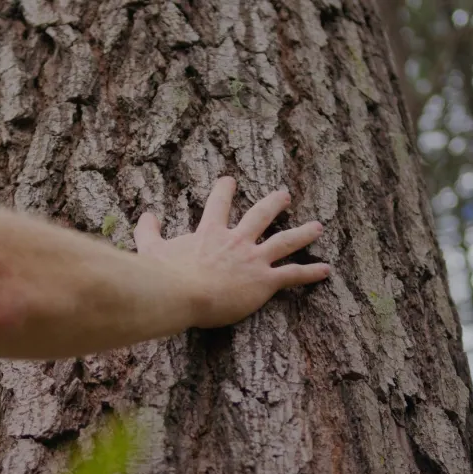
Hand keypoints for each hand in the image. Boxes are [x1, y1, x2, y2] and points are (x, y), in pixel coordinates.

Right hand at [133, 177, 329, 328]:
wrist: (181, 293)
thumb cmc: (165, 275)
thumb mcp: (150, 249)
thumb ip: (148, 231)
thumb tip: (146, 215)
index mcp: (210, 233)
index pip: (219, 204)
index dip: (224, 191)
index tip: (229, 180)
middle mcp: (236, 241)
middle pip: (260, 215)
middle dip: (274, 204)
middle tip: (285, 195)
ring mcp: (253, 259)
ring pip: (284, 240)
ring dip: (303, 233)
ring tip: (318, 227)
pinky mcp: (264, 280)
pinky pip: (292, 274)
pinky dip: (310, 272)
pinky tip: (326, 270)